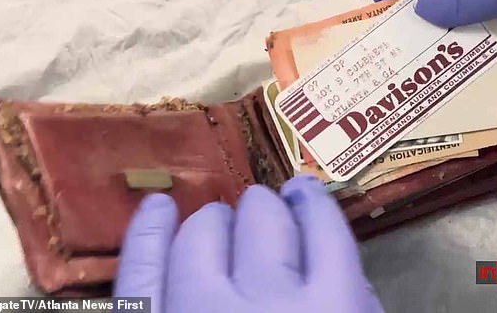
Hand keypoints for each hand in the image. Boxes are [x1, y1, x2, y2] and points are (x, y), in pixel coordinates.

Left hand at [113, 174, 383, 312]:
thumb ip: (354, 299)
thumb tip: (330, 255)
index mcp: (333, 310)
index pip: (323, 228)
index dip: (313, 204)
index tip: (304, 195)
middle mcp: (267, 302)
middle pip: (264, 221)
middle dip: (265, 211)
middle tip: (264, 214)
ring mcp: (199, 312)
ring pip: (205, 234)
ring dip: (216, 221)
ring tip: (221, 221)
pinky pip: (141, 269)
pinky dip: (149, 233)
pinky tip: (157, 207)